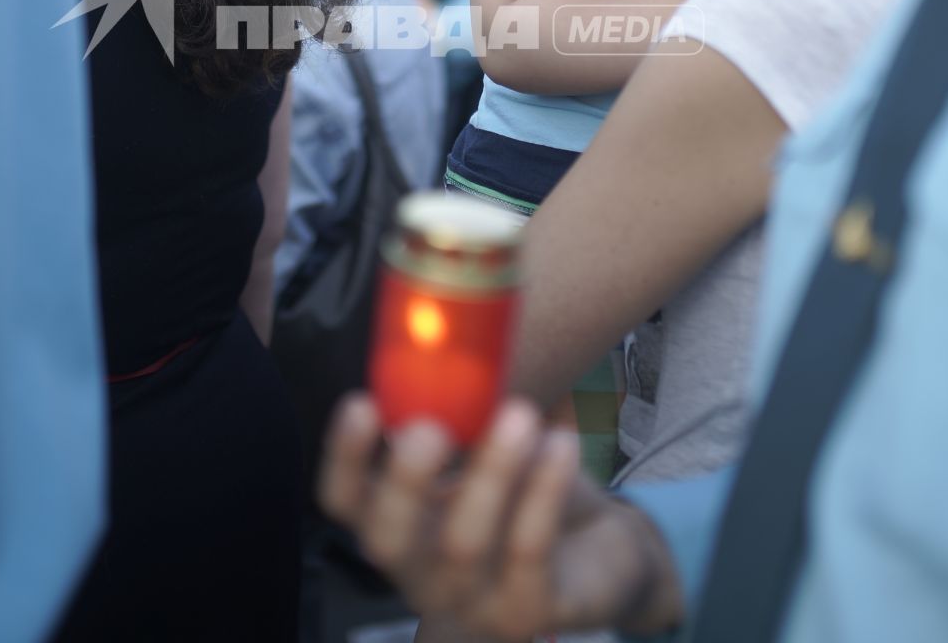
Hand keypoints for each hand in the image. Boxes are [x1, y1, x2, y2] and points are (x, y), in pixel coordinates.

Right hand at [319, 395, 684, 639]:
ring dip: (490, 472)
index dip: (345, 459)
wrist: (601, 552)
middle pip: (387, 539)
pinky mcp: (529, 614)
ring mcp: (474, 603)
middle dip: (404, 481)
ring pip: (463, 544)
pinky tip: (561, 444)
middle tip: (431, 427)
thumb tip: (454, 333)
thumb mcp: (488, 450)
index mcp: (401, 526)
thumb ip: (463, 410)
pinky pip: (528, 553)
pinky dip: (542, 492)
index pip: (347, 503)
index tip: (362, 403)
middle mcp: (423, 573)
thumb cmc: (530, 491)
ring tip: (521, 415)